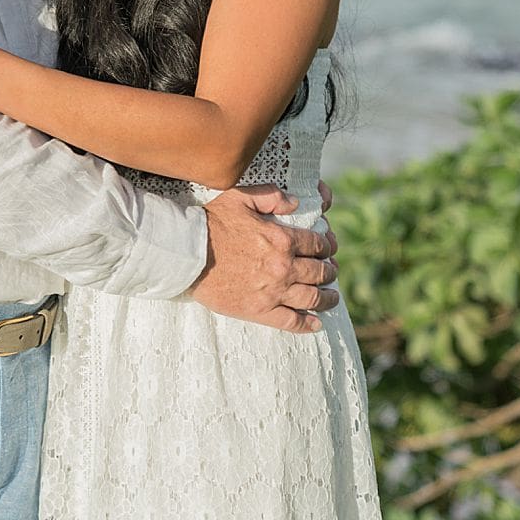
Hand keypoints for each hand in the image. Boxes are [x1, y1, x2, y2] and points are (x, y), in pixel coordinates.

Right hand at [187, 185, 338, 333]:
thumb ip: (271, 196)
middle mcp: (283, 268)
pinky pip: (291, 322)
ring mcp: (273, 292)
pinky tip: (316, 323)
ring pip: (311, 298)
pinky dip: (307, 324)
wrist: (188, 253)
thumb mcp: (240, 198)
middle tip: (332, 270)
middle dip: (330, 270)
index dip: (327, 245)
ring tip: (332, 297)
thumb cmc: (211, 223)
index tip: (329, 247)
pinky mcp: (259, 311)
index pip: (316, 244)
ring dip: (327, 298)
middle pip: (319, 272)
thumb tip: (295, 202)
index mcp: (281, 239)